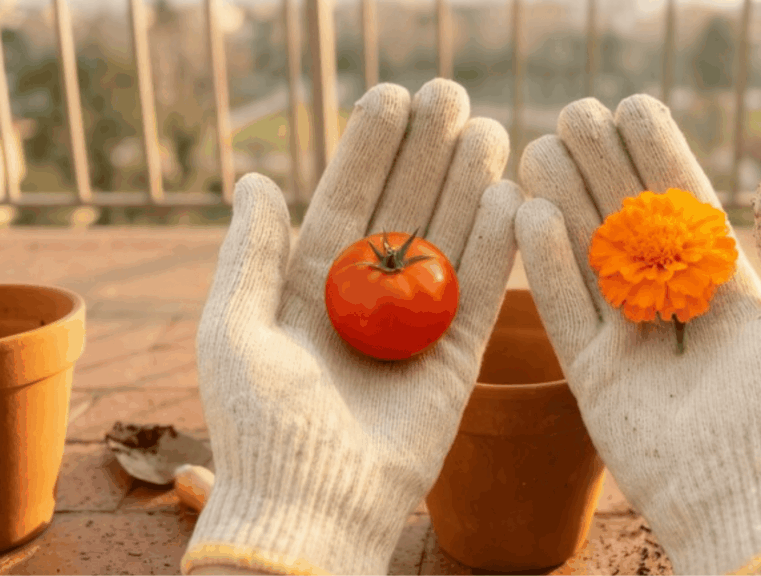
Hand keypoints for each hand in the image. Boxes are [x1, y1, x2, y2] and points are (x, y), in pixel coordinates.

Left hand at [181, 79, 523, 574]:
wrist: (312, 507)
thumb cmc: (260, 424)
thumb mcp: (234, 328)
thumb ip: (250, 253)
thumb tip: (256, 178)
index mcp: (312, 282)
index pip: (347, 198)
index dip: (369, 148)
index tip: (392, 96)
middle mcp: (368, 296)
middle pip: (405, 208)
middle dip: (427, 152)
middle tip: (452, 95)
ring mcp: (415, 324)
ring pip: (449, 240)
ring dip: (469, 185)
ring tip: (489, 130)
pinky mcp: (455, 356)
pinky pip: (481, 292)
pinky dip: (498, 248)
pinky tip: (512, 199)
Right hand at [514, 95, 760, 573]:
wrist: (749, 500)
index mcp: (724, 289)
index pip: (684, 207)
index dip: (658, 155)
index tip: (632, 107)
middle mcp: (672, 309)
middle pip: (629, 224)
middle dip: (603, 168)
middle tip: (574, 113)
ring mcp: (630, 342)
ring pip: (590, 260)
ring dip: (566, 202)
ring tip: (538, 148)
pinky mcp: (595, 377)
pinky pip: (567, 312)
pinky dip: (546, 266)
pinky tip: (529, 213)